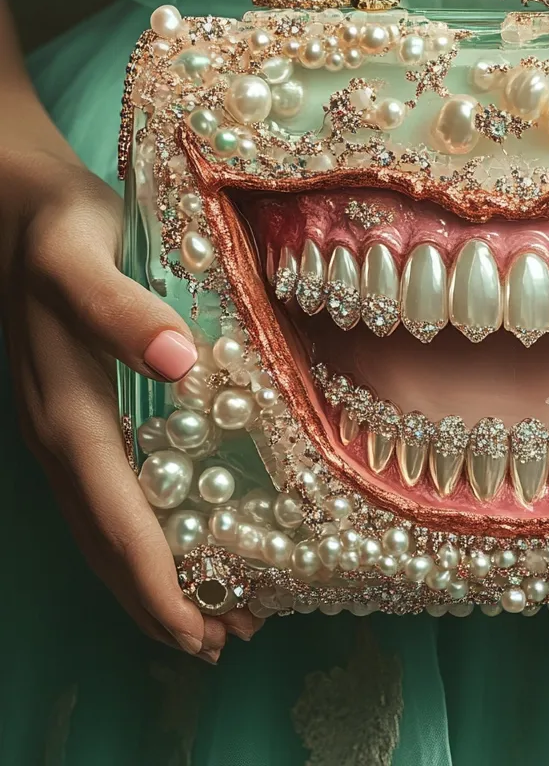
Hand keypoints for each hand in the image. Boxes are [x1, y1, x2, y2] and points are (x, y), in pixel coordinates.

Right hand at [0, 148, 260, 662]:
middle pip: (111, 541)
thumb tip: (182, 364)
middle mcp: (61, 436)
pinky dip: (142, 533)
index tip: (202, 633)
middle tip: (224, 644)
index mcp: (66, 414)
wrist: (21, 207)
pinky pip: (108, 492)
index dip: (157, 583)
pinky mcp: (77, 412)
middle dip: (161, 601)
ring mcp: (64, 429)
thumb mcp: (82, 259)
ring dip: (153, 578)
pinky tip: (179, 540)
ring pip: (106, 525)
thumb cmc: (61, 231)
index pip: (116, 520)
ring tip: (208, 618)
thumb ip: (121, 310)